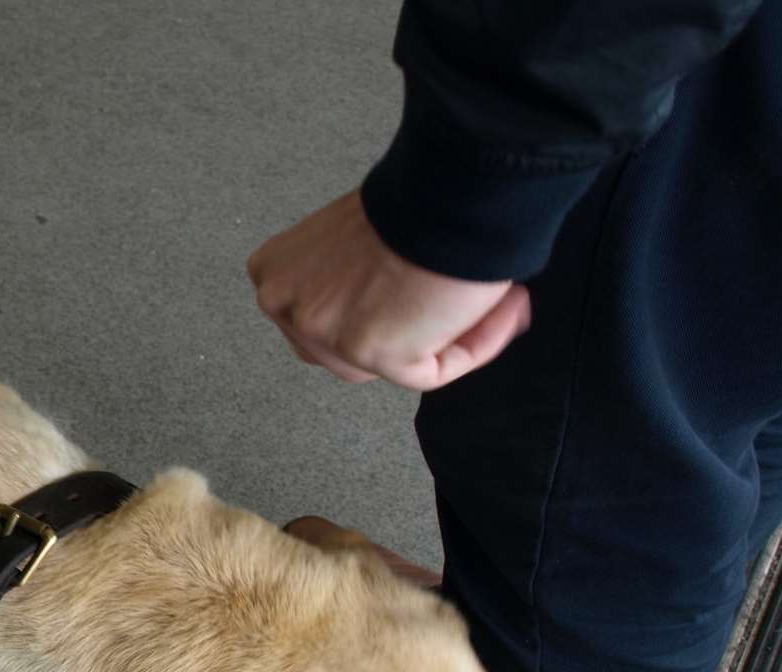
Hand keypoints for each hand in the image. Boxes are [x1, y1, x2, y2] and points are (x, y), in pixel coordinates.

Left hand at [247, 191, 531, 390]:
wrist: (448, 189)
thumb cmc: (417, 199)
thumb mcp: (354, 240)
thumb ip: (354, 279)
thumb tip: (397, 309)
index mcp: (274, 272)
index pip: (321, 318)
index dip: (378, 311)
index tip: (424, 294)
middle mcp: (284, 305)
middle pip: (346, 350)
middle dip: (406, 331)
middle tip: (461, 304)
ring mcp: (323, 333)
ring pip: (386, 366)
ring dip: (447, 338)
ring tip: (495, 303)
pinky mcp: (370, 354)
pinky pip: (432, 372)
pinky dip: (476, 346)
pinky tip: (508, 310)